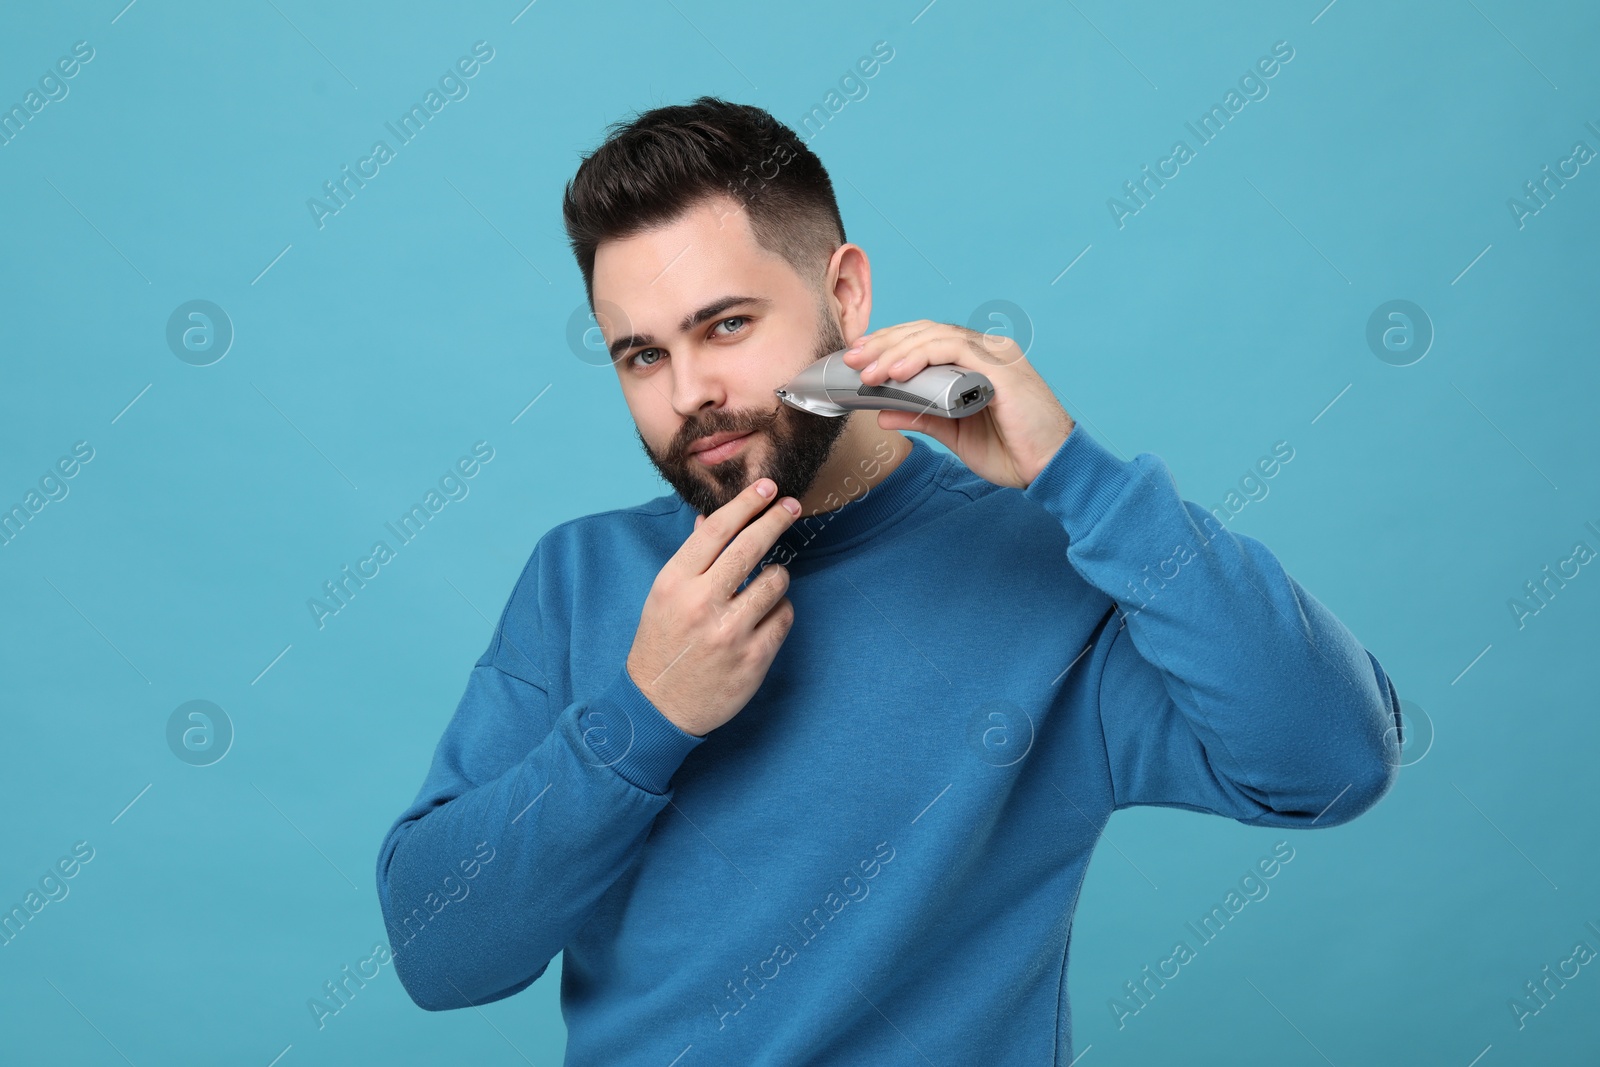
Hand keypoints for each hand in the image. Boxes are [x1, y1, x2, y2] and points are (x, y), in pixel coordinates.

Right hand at [627, 478, 799, 736]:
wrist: (657, 707)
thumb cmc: (661, 644)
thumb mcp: (664, 596)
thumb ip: (691, 558)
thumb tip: (710, 517)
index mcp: (675, 582)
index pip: (717, 529)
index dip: (746, 503)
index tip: (767, 488)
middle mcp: (702, 603)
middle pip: (751, 546)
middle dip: (776, 519)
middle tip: (791, 506)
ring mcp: (730, 631)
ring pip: (776, 581)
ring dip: (776, 577)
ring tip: (765, 585)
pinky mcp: (754, 658)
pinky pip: (783, 617)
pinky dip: (779, 612)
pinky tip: (764, 617)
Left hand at [841, 321, 1074, 488]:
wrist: (1049, 469)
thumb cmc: (1011, 451)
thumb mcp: (954, 433)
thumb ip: (921, 417)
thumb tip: (881, 413)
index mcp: (976, 361)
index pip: (925, 339)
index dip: (889, 344)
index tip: (858, 359)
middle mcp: (986, 350)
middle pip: (925, 332)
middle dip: (884, 343)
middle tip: (853, 360)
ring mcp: (995, 354)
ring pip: (935, 336)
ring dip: (896, 351)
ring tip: (869, 371)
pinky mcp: (1000, 367)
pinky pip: (954, 350)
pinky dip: (921, 357)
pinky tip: (898, 373)